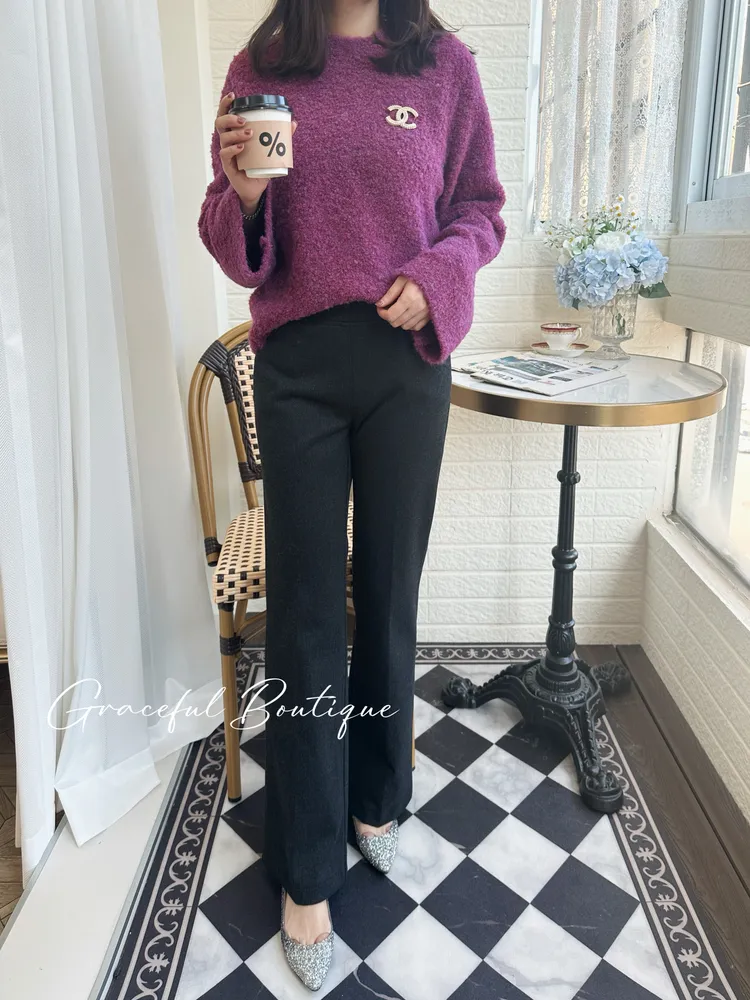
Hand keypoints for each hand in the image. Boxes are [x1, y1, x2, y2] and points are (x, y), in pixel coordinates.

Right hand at [215, 92, 297, 212]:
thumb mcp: (270, 150)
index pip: (225, 115)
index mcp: (235, 133)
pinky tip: (242, 148)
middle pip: (219, 123)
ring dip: (235, 133)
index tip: (233, 96)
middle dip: (230, 117)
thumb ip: (280, 137)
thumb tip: (293, 122)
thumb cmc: (260, 167)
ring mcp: (227, 153)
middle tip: (244, 120)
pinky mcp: (228, 166)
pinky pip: (225, 154)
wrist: (256, 189)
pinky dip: (232, 149)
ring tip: (249, 133)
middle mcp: (228, 141)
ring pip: (223, 137)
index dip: (225, 104)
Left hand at [376, 277, 430, 330]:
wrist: (436, 276)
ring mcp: (425, 314)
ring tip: (398, 310)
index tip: (380, 307)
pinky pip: (416, 327)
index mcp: (409, 298)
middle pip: (396, 323)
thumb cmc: (418, 275)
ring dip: (399, 320)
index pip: (390, 315)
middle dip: (389, 317)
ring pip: (405, 326)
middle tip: (388, 307)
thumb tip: (379, 304)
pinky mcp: (430, 316)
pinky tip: (407, 315)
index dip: (382, 313)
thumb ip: (390, 293)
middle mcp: (418, 308)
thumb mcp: (401, 279)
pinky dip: (409, 323)